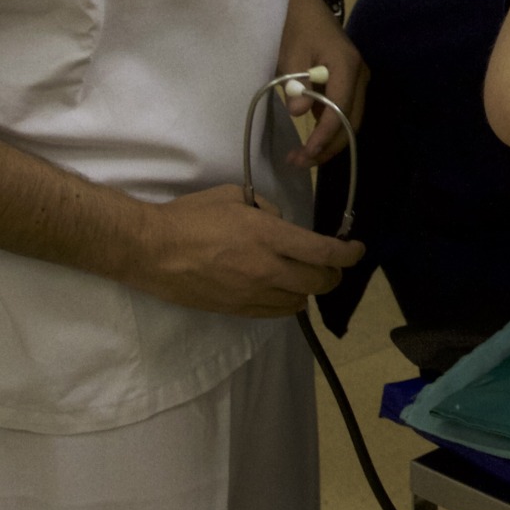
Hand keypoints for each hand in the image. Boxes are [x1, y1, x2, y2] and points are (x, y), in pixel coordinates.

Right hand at [132, 183, 360, 316]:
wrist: (151, 250)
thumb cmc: (190, 217)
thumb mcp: (234, 196)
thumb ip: (266, 209)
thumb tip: (281, 224)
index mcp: (268, 236)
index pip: (323, 251)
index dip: (349, 253)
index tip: (357, 249)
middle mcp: (266, 268)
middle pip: (319, 282)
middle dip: (333, 274)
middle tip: (333, 265)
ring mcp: (252, 293)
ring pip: (300, 302)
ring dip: (310, 290)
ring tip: (305, 278)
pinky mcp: (237, 309)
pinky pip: (275, 312)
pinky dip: (287, 303)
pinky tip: (281, 291)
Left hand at [277, 0, 363, 167]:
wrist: (307, 5)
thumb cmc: (297, 26)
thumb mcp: (291, 52)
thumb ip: (295, 83)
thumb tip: (300, 114)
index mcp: (347, 66)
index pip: (341, 109)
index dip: (325, 136)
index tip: (306, 153)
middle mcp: (360, 75)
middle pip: (352, 121)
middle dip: (329, 146)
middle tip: (300, 162)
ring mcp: (358, 80)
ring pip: (351, 120)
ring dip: (330, 141)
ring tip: (303, 157)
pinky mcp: (350, 84)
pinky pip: (345, 112)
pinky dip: (330, 130)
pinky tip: (311, 140)